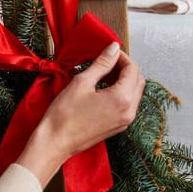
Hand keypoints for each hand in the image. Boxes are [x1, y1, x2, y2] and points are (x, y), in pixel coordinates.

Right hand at [16, 42, 145, 186]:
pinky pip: (127, 105)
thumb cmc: (64, 114)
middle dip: (124, 68)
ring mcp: (125, 121)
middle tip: (105, 61)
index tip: (108, 52)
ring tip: (102, 75)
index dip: (121, 57)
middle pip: (137, 80)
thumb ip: (102, 64)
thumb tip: (113, 48)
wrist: (55, 142)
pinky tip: (102, 89)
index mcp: (122, 99)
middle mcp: (129, 111)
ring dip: (123, 80)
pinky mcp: (118, 127)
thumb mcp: (82, 82)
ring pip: (134, 93)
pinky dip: (120, 93)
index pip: (132, 69)